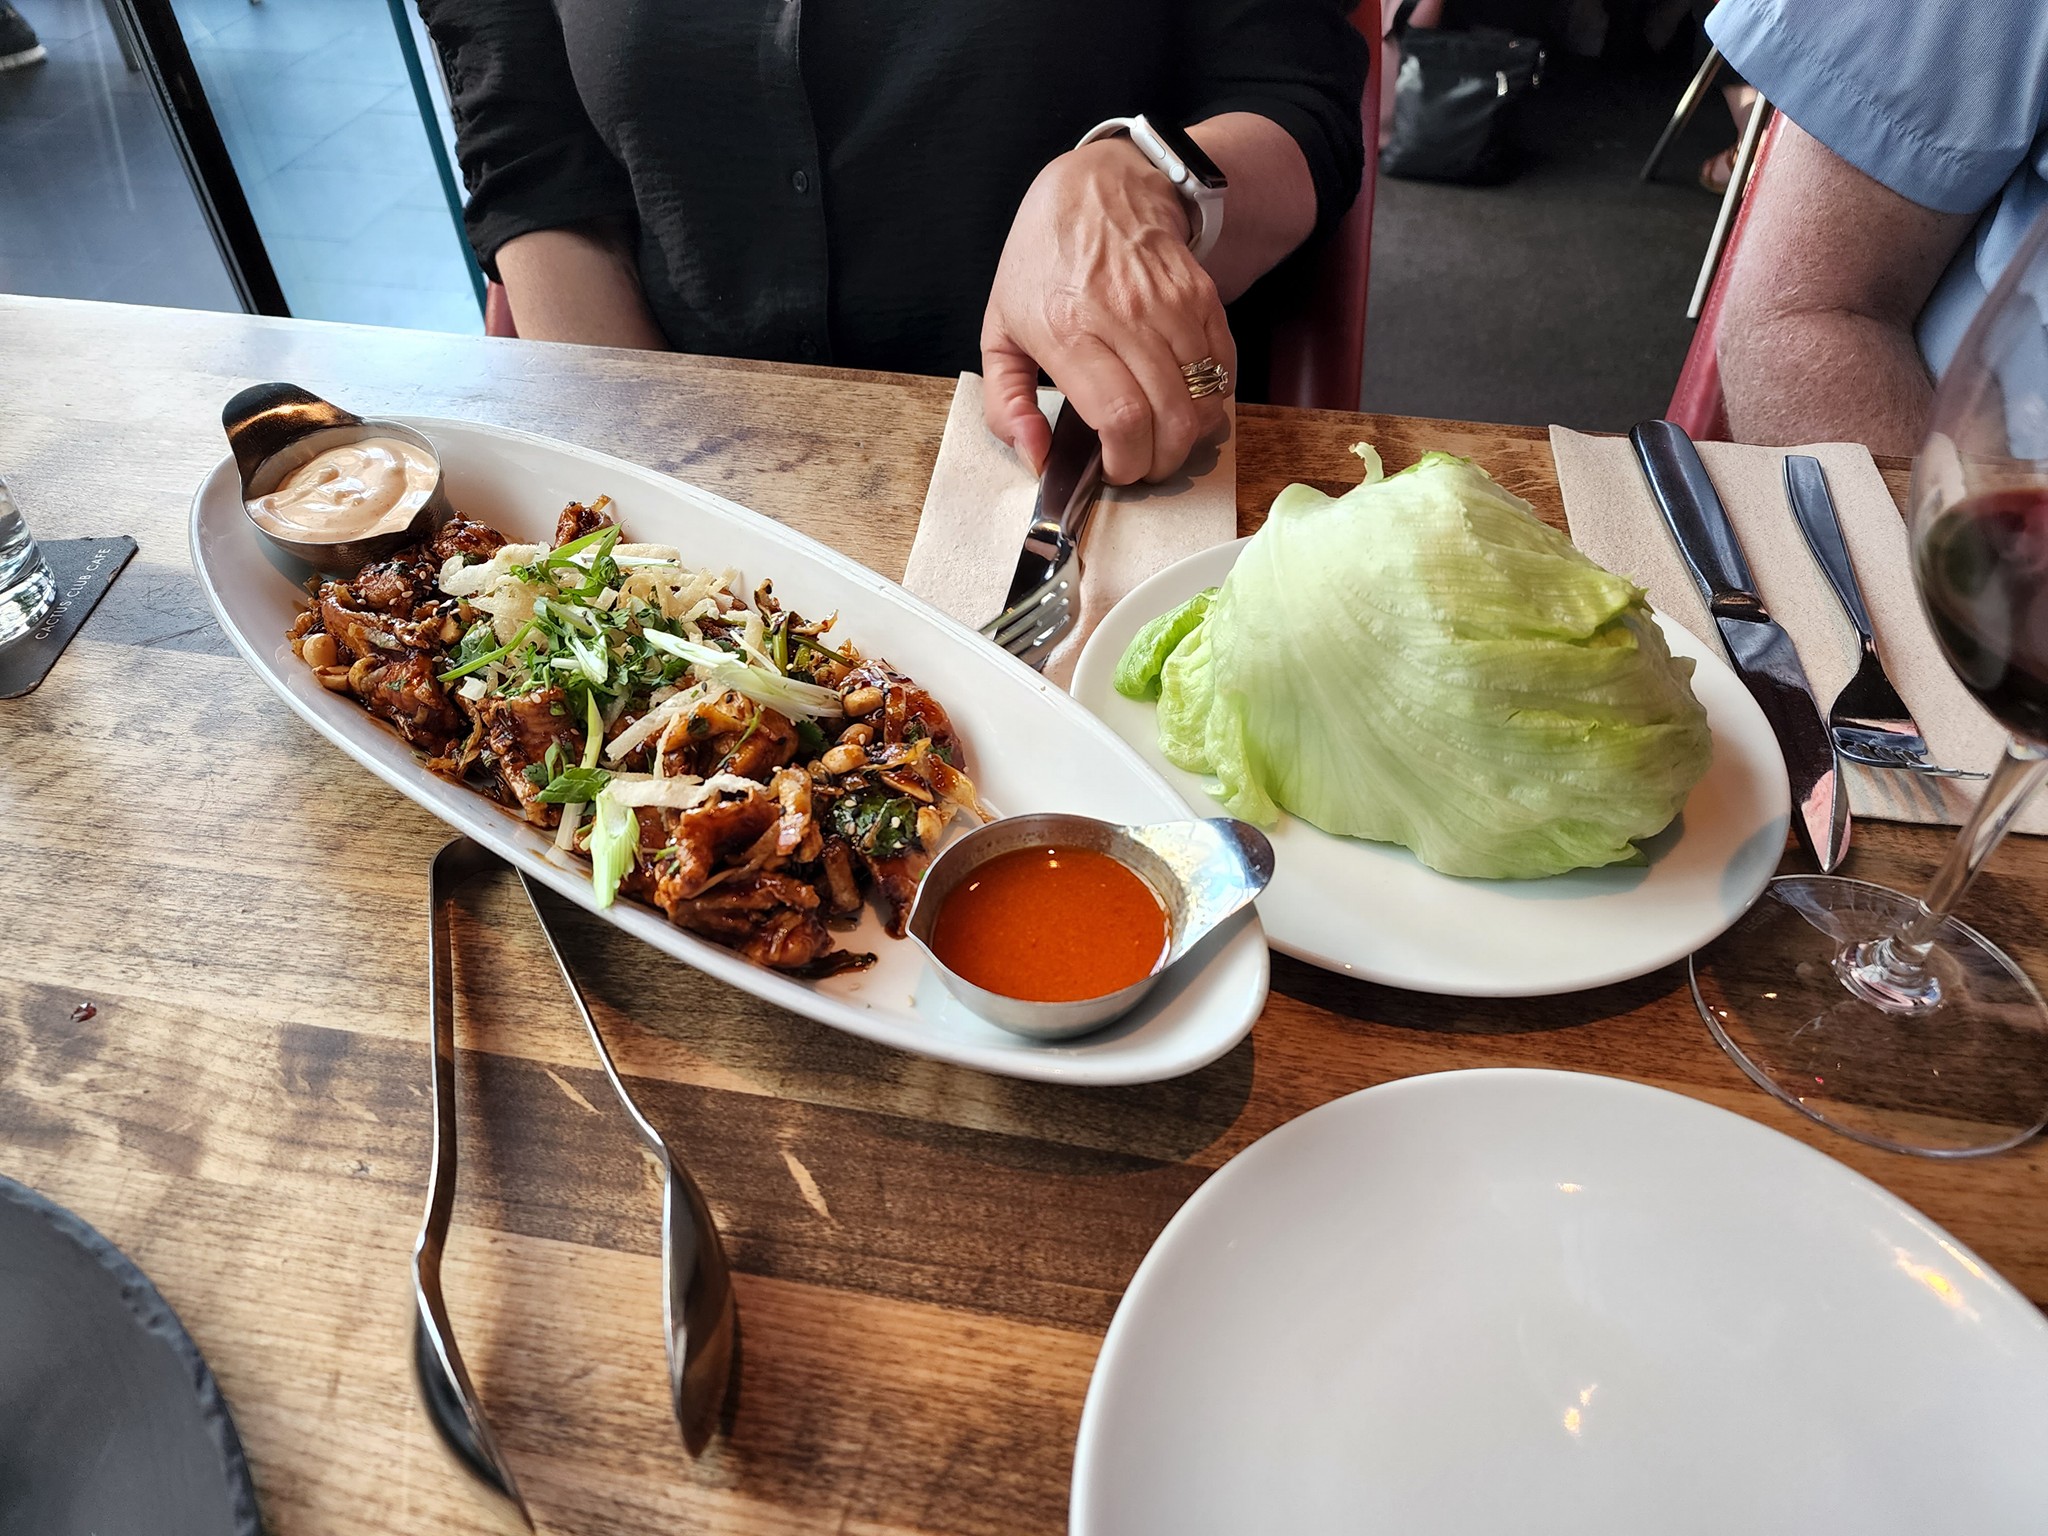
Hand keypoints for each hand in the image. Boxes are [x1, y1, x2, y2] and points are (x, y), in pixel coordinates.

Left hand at [980, 139, 1234, 484]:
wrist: (1095, 188)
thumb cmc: (1041, 264)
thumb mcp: (999, 332)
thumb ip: (1005, 405)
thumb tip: (1035, 457)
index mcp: (1066, 331)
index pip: (1121, 416)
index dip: (1128, 460)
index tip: (1117, 470)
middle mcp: (1124, 316)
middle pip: (1171, 417)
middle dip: (1163, 461)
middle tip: (1144, 463)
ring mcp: (1170, 304)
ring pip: (1204, 398)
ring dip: (1190, 435)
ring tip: (1164, 436)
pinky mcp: (1202, 296)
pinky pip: (1224, 367)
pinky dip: (1212, 399)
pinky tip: (1185, 401)